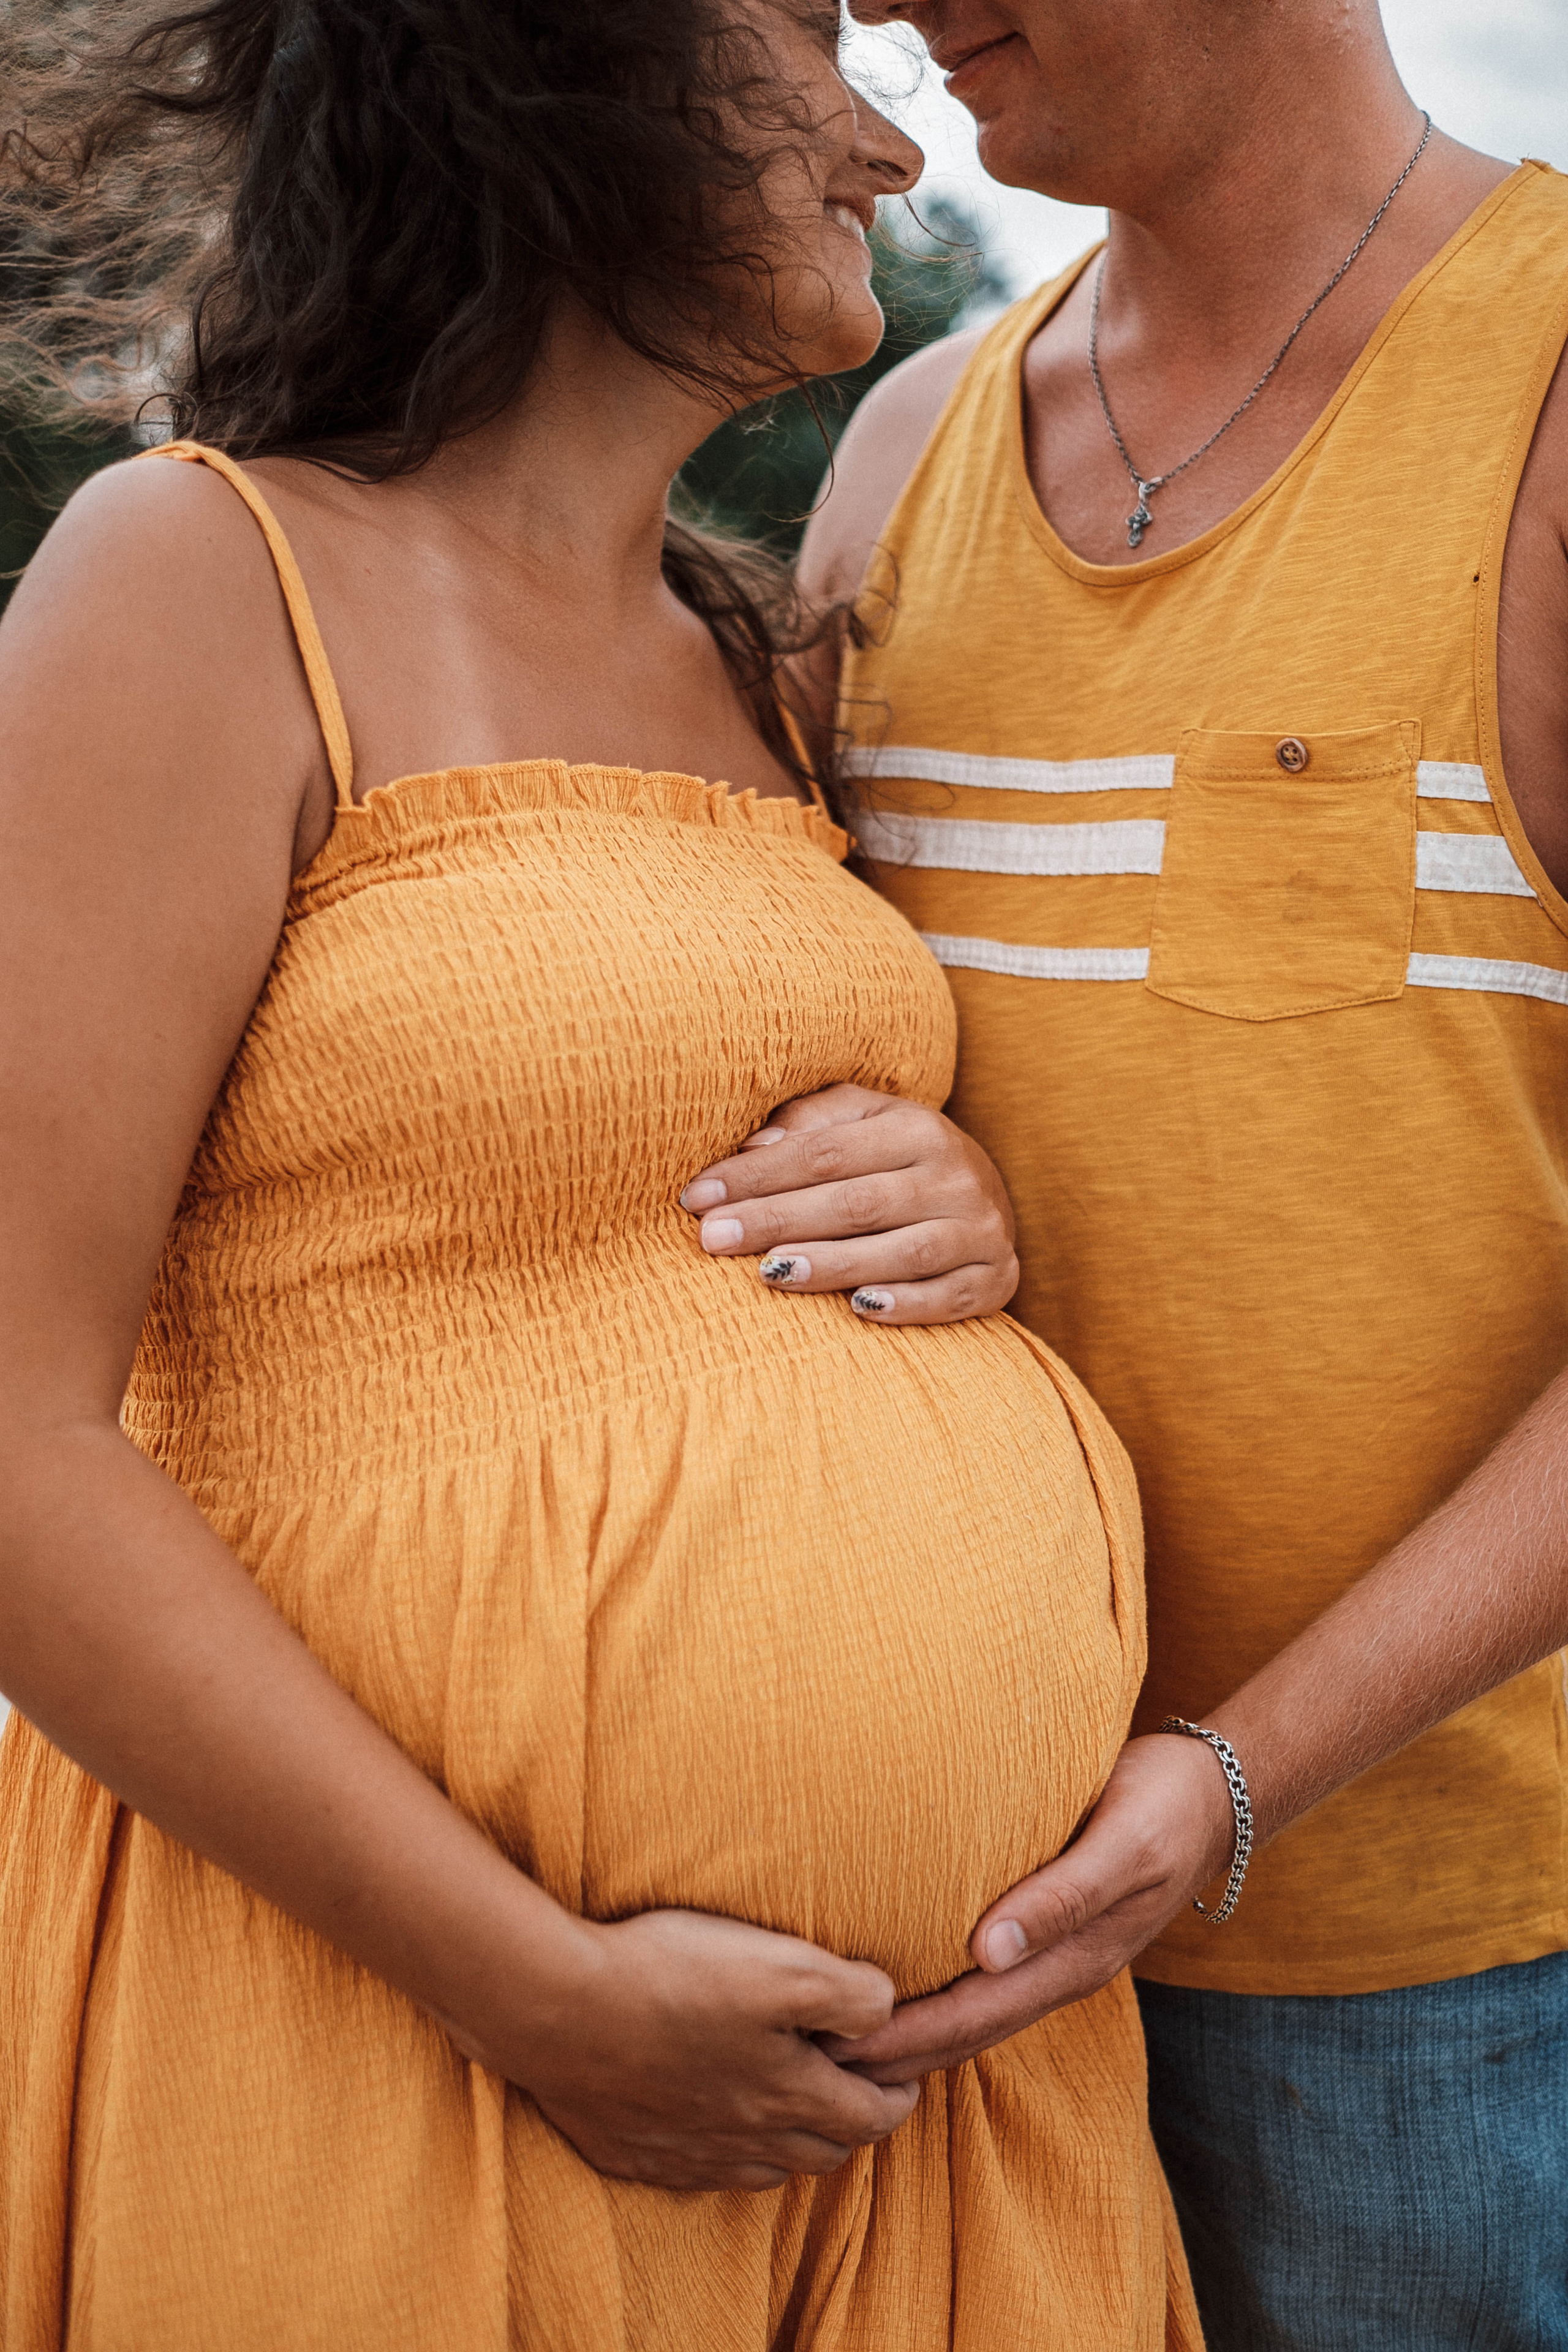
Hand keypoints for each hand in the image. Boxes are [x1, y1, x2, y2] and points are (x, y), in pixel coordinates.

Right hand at [441, 1907, 920, 2191]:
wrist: (557, 2007)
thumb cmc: (671, 1976)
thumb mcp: (784, 1966)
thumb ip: (851, 1993)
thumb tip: (887, 2010)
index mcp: (787, 2094)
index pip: (868, 2117)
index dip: (896, 2098)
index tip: (904, 2079)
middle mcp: (741, 2137)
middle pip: (819, 2151)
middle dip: (848, 2125)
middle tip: (855, 2094)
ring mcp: (682, 2151)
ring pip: (760, 2169)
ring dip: (788, 2145)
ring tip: (791, 2112)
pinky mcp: (630, 2150)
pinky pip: (693, 2171)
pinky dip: (719, 2154)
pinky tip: (709, 2127)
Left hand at [679, 1084, 1018, 1325]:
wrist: (988, 1196)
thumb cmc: (898, 1159)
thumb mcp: (862, 1121)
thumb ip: (810, 1123)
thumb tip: (752, 1146)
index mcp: (918, 1128)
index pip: (825, 1153)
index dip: (757, 1175)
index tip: (697, 1197)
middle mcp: (957, 1175)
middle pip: (857, 1201)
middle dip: (777, 1219)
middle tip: (712, 1239)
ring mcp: (982, 1230)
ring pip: (904, 1251)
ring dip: (834, 1264)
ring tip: (770, 1272)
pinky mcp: (997, 1279)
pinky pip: (951, 1297)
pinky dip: (907, 1304)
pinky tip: (859, 1308)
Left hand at [819, 1735, 1236, 2083]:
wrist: (1216, 1794)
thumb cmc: (1164, 1805)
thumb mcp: (1122, 1844)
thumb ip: (1061, 1896)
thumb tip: (988, 1950)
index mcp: (1072, 1960)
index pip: (970, 2017)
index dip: (903, 2038)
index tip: (836, 2049)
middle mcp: (1058, 1971)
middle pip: (963, 2033)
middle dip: (891, 2054)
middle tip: (810, 2061)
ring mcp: (1055, 1958)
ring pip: (971, 2015)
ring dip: (910, 2036)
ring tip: (839, 2042)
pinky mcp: (1049, 1932)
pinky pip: (983, 1984)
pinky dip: (937, 2000)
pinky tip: (900, 1991)